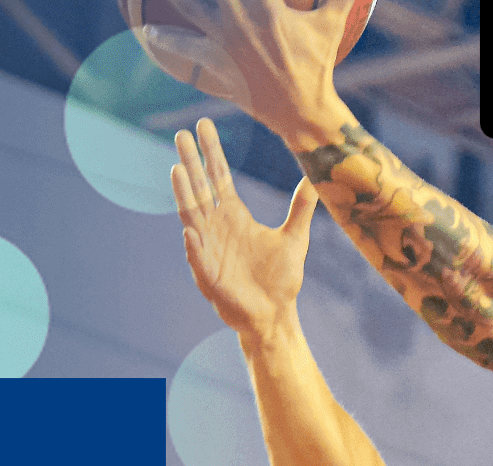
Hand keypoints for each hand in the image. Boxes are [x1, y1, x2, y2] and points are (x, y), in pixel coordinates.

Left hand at [159, 0, 355, 138]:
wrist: (302, 109)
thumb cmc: (318, 64)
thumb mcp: (332, 23)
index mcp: (265, 5)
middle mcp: (239, 17)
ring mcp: (224, 39)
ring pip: (188, 6)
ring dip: (176, 0)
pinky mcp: (215, 60)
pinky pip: (182, 45)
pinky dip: (164, 36)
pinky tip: (149, 29)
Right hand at [171, 118, 319, 336]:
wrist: (274, 313)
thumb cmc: (281, 277)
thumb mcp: (295, 237)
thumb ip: (301, 206)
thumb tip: (315, 177)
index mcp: (234, 215)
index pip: (218, 176)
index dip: (210, 151)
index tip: (202, 126)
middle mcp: (217, 226)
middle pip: (199, 187)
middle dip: (191, 162)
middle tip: (180, 134)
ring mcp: (209, 247)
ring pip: (192, 215)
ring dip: (184, 194)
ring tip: (177, 170)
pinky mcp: (208, 273)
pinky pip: (198, 256)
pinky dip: (194, 243)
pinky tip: (190, 230)